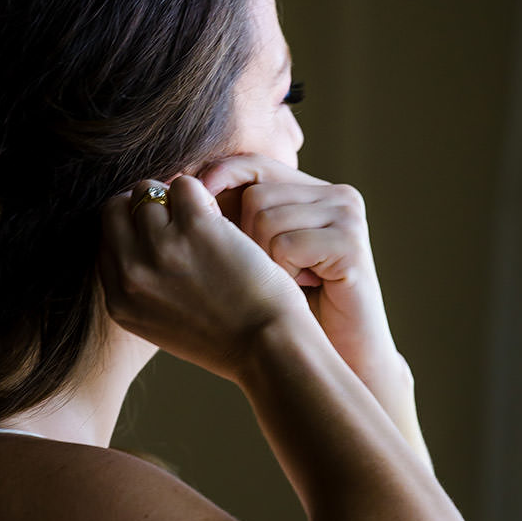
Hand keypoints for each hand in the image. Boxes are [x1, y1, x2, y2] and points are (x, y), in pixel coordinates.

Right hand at [97, 174, 312, 382]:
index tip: (156, 230)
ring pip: (149, 191)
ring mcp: (160, 248)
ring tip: (202, 220)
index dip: (131, 228)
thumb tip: (138, 243)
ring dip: (174, 198)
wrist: (267, 349)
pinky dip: (201, 194)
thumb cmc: (227, 339)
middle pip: (115, 209)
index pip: (105, 241)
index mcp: (120, 302)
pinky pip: (185, 185)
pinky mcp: (195, 227)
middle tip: (173, 217)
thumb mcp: (162, 326)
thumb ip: (140, 289)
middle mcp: (132, 273)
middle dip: (142, 206)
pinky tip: (218, 217)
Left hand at [195, 153, 404, 383]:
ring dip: (263, 261)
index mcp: (312, 192)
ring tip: (286, 284)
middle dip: (243, 239)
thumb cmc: (286, 309)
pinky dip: (284, 275)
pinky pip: (287, 244)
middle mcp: (334, 195)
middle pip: (255, 195)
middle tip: (260, 274)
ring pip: (266, 219)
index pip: (253, 165)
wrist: (334, 354)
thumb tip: (169, 192)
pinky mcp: (352, 242)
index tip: (189, 207)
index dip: (217, 180)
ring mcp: (346, 217)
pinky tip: (304, 289)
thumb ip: (228, 220)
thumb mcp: (253, 256)